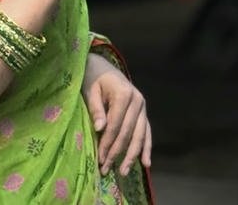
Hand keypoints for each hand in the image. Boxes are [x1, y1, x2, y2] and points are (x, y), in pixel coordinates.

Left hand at [81, 53, 151, 176]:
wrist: (102, 66)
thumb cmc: (93, 78)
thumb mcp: (90, 90)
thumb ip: (96, 109)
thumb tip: (100, 129)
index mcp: (123, 94)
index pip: (115, 126)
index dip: (108, 144)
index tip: (100, 159)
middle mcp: (137, 101)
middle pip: (128, 133)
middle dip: (117, 153)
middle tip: (107, 170)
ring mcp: (142, 106)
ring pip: (140, 135)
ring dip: (132, 155)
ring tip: (123, 171)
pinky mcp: (143, 111)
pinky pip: (147, 131)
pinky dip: (146, 147)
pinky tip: (146, 163)